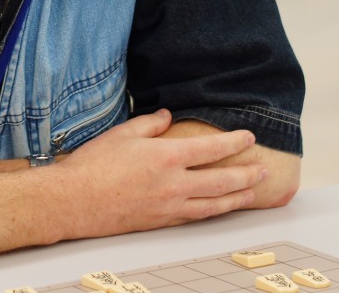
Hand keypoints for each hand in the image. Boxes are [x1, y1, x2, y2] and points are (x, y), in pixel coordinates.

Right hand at [51, 108, 265, 239]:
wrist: (75, 201)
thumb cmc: (95, 165)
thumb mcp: (123, 133)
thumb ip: (150, 123)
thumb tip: (166, 116)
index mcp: (166, 156)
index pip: (211, 148)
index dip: (234, 142)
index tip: (249, 138)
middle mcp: (174, 183)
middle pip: (222, 180)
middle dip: (247, 173)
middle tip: (263, 168)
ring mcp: (169, 206)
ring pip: (214, 203)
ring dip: (238, 197)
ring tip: (253, 191)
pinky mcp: (161, 221)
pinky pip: (196, 217)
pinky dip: (214, 212)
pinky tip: (221, 208)